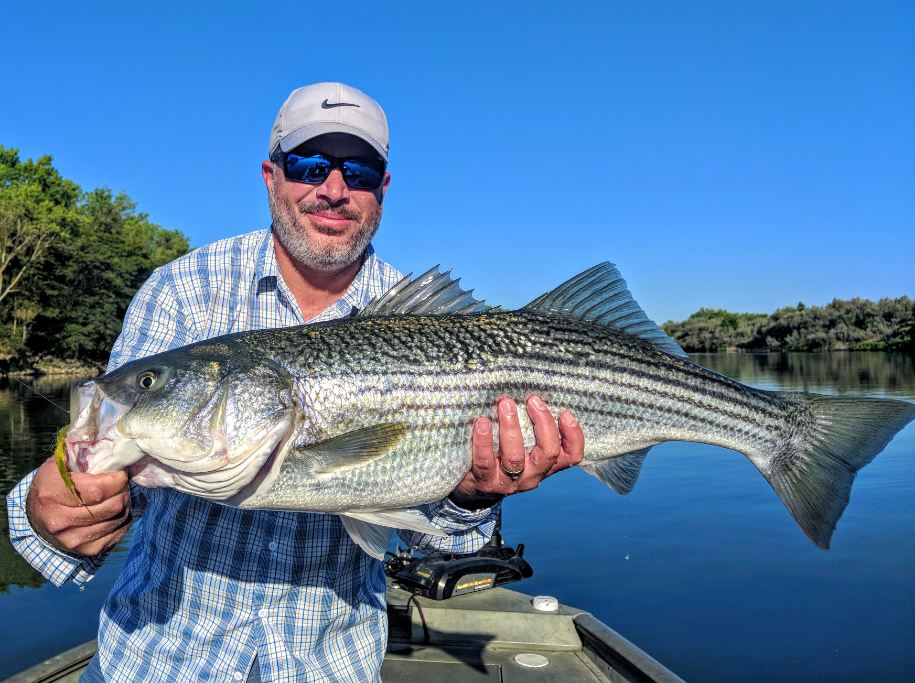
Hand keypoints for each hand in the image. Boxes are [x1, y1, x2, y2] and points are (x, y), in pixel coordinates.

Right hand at [26, 456, 131, 557]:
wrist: (37, 516)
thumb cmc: (53, 484)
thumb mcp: (60, 463)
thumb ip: (82, 451)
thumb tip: (110, 442)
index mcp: (52, 494)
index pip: (99, 489)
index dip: (117, 479)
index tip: (119, 472)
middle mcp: (60, 520)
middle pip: (113, 504)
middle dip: (123, 490)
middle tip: (119, 483)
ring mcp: (72, 539)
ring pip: (119, 518)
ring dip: (125, 504)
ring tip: (117, 495)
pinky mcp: (85, 551)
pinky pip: (118, 533)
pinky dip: (123, 520)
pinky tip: (114, 511)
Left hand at [449, 396, 584, 509]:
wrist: (475, 489)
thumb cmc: (502, 457)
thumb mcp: (523, 446)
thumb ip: (531, 429)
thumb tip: (533, 392)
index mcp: (545, 465)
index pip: (571, 456)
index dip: (573, 436)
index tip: (565, 413)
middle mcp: (531, 475)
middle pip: (548, 453)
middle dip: (543, 423)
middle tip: (533, 400)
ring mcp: (508, 481)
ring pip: (515, 457)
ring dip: (511, 428)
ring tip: (505, 404)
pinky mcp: (484, 481)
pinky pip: (485, 461)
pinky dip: (483, 441)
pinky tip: (482, 422)